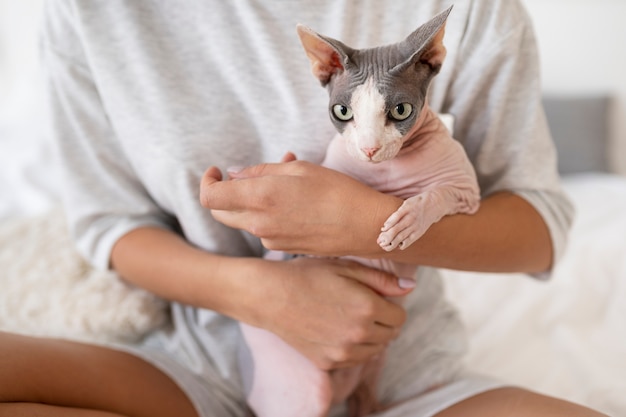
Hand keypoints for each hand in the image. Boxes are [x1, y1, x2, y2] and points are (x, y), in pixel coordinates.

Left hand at [199, 158, 400, 256]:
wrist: (366, 228)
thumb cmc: (337, 192)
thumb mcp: (299, 169)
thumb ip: (260, 172)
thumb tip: (235, 175)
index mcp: (260, 198)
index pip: (211, 197)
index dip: (207, 182)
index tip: (217, 171)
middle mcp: (259, 224)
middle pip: (221, 212)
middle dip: (224, 193)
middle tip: (242, 177)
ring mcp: (270, 240)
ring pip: (244, 219)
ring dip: (252, 200)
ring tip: (285, 179)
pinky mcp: (283, 249)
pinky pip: (265, 229)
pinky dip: (269, 212)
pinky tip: (295, 199)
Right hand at [253, 257, 412, 369]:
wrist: (270, 296)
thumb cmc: (308, 275)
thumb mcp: (346, 267)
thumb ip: (382, 280)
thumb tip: (411, 288)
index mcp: (368, 308)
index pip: (400, 316)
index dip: (391, 305)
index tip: (377, 297)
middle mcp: (359, 334)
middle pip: (391, 335)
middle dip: (384, 321)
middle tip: (364, 306)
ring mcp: (343, 352)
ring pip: (375, 350)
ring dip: (371, 336)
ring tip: (350, 317)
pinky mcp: (328, 362)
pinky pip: (355, 359)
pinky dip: (353, 348)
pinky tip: (337, 330)